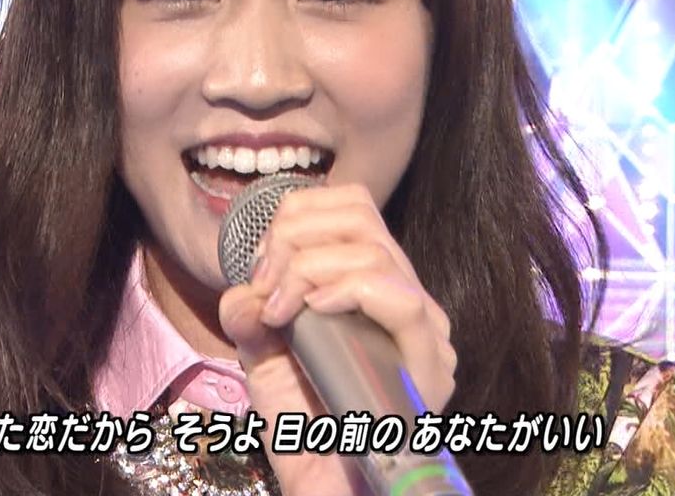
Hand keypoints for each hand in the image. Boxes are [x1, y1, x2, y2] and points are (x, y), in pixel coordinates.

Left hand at [218, 183, 456, 495]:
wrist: (325, 486)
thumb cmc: (300, 425)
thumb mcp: (261, 355)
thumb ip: (250, 313)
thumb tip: (244, 289)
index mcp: (372, 286)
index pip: (352, 207)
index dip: (298, 215)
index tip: (260, 264)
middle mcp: (406, 299)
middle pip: (360, 216)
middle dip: (295, 237)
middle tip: (265, 285)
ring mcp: (424, 329)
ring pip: (375, 251)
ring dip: (308, 268)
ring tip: (279, 309)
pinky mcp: (430, 362)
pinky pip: (401, 298)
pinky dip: (347, 290)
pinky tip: (311, 311)